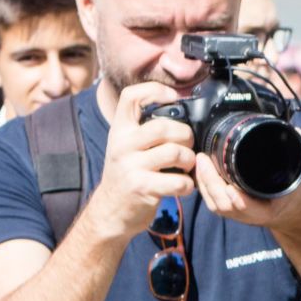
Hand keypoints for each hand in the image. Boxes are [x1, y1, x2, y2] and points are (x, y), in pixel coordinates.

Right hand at [85, 81, 195, 242]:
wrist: (110, 211)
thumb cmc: (127, 174)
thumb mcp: (126, 146)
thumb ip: (144, 129)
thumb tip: (180, 110)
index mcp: (120, 130)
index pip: (131, 96)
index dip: (155, 90)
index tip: (173, 97)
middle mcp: (122, 145)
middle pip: (163, 127)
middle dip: (185, 135)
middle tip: (189, 145)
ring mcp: (131, 167)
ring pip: (174, 152)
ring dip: (190, 160)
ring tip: (187, 166)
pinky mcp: (142, 188)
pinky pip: (178, 181)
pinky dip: (188, 184)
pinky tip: (184, 185)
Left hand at [197, 128, 300, 239]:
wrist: (296, 205)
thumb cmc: (299, 185)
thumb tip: (296, 133)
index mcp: (271, 208)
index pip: (251, 209)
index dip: (240, 202)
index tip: (230, 189)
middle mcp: (253, 214)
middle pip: (225, 205)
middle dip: (211, 184)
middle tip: (204, 159)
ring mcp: (239, 212)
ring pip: (216, 204)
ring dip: (204, 184)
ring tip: (200, 160)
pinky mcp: (231, 208)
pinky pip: (213, 201)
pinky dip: (204, 186)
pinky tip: (199, 169)